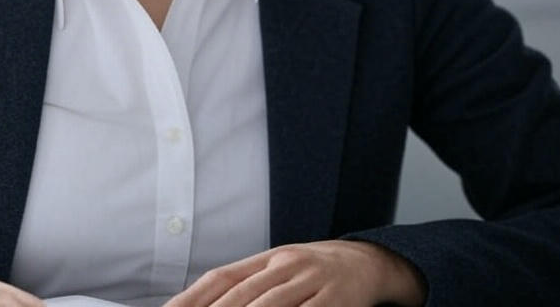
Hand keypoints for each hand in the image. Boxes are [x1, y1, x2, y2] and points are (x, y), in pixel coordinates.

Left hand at [163, 240, 426, 306]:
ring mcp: (311, 280)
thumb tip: (202, 302)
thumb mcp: (278, 270)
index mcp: (265, 258)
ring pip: (270, 305)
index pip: (220, 278)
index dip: (192, 298)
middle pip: (241, 294)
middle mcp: (284, 265)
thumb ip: (246, 286)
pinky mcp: (336, 299)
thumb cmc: (312, 272)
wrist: (368, 261)